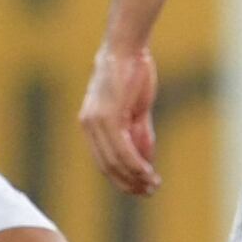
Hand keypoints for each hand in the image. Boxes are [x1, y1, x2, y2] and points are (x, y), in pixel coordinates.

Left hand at [79, 41, 161, 196]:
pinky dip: (136, 164)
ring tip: (153, 185)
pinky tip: (149, 173)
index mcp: (90, 124)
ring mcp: (96, 121)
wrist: (126, 49)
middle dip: (129, 183)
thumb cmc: (131, 75)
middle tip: (149, 192)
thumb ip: (138, 135)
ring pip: (115, 161)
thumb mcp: (134, 111)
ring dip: (135, 177)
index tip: (141, 189)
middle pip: (107, 166)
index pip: (103, 162)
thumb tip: (145, 162)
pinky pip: (122, 149)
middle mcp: (88, 125)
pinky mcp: (108, 116)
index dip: (122, 179)